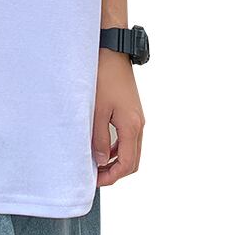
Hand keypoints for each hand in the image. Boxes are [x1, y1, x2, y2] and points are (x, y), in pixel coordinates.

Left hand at [92, 47, 144, 185]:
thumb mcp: (96, 110)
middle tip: (96, 177)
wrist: (112, 54)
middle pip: (132, 160)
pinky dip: (117, 147)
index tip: (95, 181)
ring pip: (131, 149)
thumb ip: (99, 138)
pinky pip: (128, 137)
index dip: (112, 176)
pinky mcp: (132, 111)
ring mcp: (137, 118)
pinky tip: (103, 147)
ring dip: (116, 160)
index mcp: (132, 126)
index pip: (127, 163)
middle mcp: (139, 124)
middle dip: (115, 172)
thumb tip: (100, 160)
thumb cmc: (104, 78)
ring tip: (97, 165)